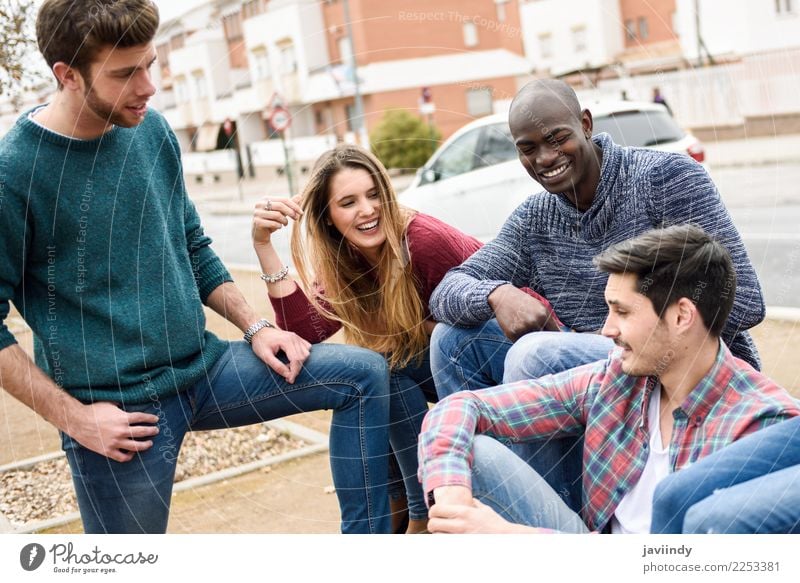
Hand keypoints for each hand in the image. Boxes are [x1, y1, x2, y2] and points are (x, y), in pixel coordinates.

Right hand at [71, 401, 159, 462]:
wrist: (77, 422)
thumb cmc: (93, 410)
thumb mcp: (109, 404)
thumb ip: (120, 406)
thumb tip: (127, 405)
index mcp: (123, 418)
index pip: (142, 418)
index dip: (151, 419)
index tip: (156, 419)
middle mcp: (121, 430)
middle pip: (143, 432)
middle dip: (152, 431)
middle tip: (156, 430)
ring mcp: (115, 442)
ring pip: (136, 446)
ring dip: (146, 445)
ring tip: (149, 443)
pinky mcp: (108, 451)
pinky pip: (123, 457)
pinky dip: (129, 456)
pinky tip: (132, 453)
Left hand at [250, 326, 311, 382]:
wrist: (260, 331)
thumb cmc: (261, 343)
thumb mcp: (265, 356)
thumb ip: (276, 366)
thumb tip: (287, 375)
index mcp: (286, 341)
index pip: (296, 359)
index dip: (294, 372)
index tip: (289, 380)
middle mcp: (294, 338)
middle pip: (302, 358)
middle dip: (296, 369)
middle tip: (287, 376)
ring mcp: (297, 337)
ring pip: (306, 354)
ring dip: (299, 363)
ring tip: (288, 366)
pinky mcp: (298, 338)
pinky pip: (307, 348)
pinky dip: (302, 356)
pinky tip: (293, 359)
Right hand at [252, 195, 302, 246]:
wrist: (261, 235)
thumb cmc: (272, 221)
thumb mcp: (281, 213)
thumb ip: (289, 205)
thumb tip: (300, 196)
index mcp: (266, 199)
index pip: (283, 200)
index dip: (294, 206)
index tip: (301, 212)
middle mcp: (259, 204)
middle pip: (280, 205)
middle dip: (291, 212)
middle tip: (296, 218)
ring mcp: (257, 213)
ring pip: (277, 215)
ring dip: (284, 221)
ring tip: (285, 224)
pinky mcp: (257, 222)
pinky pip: (273, 223)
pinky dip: (279, 226)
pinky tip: (279, 227)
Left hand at [429, 496, 546, 533]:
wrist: (506, 538)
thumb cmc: (495, 524)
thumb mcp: (484, 509)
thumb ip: (473, 503)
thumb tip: (468, 498)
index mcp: (464, 512)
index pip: (436, 510)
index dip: (433, 511)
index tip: (435, 513)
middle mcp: (460, 525)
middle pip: (433, 524)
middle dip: (432, 524)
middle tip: (436, 524)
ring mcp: (460, 538)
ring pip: (437, 537)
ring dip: (438, 535)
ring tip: (442, 533)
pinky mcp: (462, 546)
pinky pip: (446, 544)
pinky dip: (445, 542)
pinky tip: (449, 539)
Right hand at [489, 285, 559, 340]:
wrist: (503, 297)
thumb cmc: (524, 302)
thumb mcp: (540, 307)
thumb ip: (550, 321)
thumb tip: (560, 336)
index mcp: (543, 314)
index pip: (555, 333)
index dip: (555, 338)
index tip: (554, 341)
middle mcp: (533, 321)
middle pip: (544, 340)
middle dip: (543, 340)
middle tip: (540, 338)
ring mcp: (522, 328)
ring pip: (532, 342)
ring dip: (531, 341)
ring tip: (526, 330)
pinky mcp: (512, 333)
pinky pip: (520, 342)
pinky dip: (521, 340)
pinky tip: (518, 330)